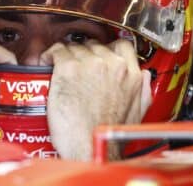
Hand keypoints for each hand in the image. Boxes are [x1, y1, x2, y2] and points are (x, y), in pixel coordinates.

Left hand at [40, 39, 150, 160]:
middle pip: (95, 46)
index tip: (97, 53)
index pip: (121, 45)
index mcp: (131, 75)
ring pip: (75, 47)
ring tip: (60, 66)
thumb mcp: (138, 113)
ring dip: (68, 55)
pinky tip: (48, 61)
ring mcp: (89, 65)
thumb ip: (142, 91)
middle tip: (76, 65)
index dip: (106, 49)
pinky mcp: (69, 69)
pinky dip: (51, 54)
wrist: (91, 148)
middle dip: (85, 54)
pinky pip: (57, 51)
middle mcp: (112, 65)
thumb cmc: (107, 136)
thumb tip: (143, 77)